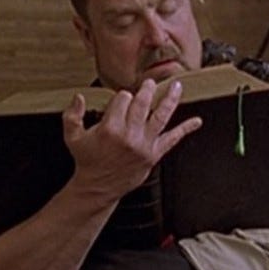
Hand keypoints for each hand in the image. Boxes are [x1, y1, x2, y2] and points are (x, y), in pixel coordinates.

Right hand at [62, 79, 201, 198]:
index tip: (121, 98)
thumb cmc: (87, 160)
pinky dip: (186, 129)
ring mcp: (144, 145)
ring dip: (170, 99)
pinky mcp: (154, 155)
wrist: (98, 187)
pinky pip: (173, 139)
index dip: (122, 96)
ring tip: (176, 86)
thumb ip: (72, 115)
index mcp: (110, 128)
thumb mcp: (72, 137)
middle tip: (149, 83)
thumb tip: (78, 97)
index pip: (122, 99)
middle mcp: (129, 135)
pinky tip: (197, 121)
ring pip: (161, 116)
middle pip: (143, 104)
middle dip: (147, 90)